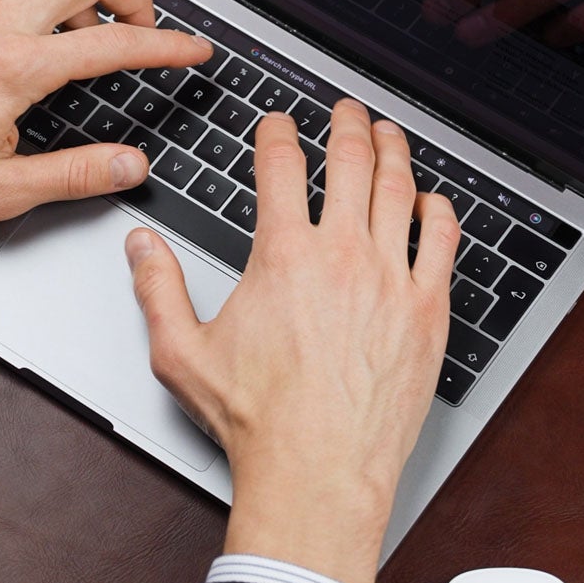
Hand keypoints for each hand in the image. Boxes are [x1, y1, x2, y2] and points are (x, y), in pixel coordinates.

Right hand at [123, 100, 458, 582]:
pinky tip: (433, 201)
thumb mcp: (182, 353)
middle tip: (345, 110)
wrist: (317, 472)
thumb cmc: (256, 422)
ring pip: (401, 190)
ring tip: (388, 134)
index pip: (282, 167)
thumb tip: (141, 245)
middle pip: (351, 163)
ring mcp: (392, 280)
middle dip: (346, 125)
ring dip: (394, 152)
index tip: (279, 124)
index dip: (278, 133)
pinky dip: (438, 211)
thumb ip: (157, 289)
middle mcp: (343, 256)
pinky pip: (442, 242)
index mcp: (283, 257)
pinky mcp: (428, 312)